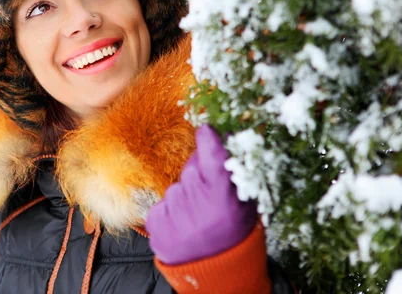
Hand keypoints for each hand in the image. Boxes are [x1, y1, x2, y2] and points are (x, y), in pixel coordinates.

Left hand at [145, 124, 256, 264]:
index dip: (209, 139)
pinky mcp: (156, 222)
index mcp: (223, 198)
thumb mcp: (245, 204)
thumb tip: (227, 135)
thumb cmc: (233, 233)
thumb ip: (237, 172)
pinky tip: (184, 225)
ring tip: (197, 219)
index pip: (213, 157)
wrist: (214, 272)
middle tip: (209, 198)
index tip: (207, 130)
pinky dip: (171, 211)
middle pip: (191, 170)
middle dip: (199, 176)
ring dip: (185, 197)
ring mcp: (174, 213)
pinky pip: (163, 203)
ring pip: (177, 188)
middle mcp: (196, 203)